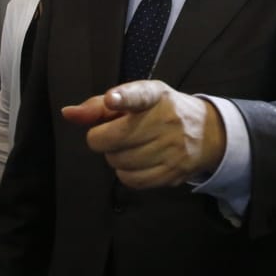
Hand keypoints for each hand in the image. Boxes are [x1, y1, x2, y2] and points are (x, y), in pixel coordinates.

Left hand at [63, 80, 226, 188]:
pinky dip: (126, 174)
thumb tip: (67, 114)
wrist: (208, 133)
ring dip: (116, 157)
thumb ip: (98, 107)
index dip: (122, 97)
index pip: (138, 95)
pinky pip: (131, 180)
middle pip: (112, 138)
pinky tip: (136, 163)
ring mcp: (171, 148)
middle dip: (103, 139)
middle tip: (114, 135)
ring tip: (130, 148)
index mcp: (155, 96)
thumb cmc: (161, 112)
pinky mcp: (172, 172)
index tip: (111, 100)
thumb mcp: (136, 99)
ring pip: (119, 162)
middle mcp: (165, 119)